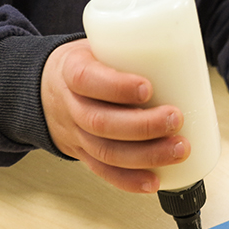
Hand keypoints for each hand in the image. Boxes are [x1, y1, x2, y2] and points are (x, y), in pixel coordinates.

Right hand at [41, 39, 189, 192]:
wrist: (44, 90)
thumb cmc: (85, 65)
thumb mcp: (95, 47)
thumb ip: (128, 50)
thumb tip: (184, 52)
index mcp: (71, 72)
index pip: (86, 80)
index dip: (117, 87)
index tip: (147, 87)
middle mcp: (70, 106)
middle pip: (101, 122)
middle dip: (144, 126)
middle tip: (176, 119)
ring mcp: (75, 134)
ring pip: (106, 152)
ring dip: (146, 155)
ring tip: (179, 149)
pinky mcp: (83, 154)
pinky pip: (103, 172)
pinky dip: (129, 180)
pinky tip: (154, 181)